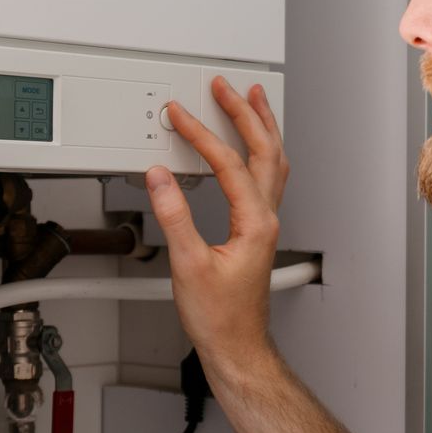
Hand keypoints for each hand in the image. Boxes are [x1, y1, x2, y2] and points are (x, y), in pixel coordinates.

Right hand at [144, 76, 287, 376]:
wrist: (236, 346)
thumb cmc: (219, 317)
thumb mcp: (187, 266)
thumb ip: (173, 217)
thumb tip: (159, 178)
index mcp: (255, 223)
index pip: (228, 164)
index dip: (202, 135)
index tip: (180, 115)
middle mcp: (266, 219)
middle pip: (264, 151)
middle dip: (245, 114)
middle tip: (226, 86)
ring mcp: (265, 224)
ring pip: (272, 162)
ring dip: (262, 127)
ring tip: (251, 100)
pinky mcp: (257, 232)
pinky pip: (266, 179)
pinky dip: (258, 153)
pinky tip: (248, 147)